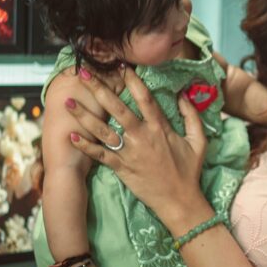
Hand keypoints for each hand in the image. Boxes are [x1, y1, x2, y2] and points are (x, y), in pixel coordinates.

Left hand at [67, 66, 208, 229]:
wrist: (179, 201)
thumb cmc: (189, 170)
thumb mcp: (198, 141)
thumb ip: (192, 116)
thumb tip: (183, 96)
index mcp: (159, 127)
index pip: (143, 97)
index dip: (131, 80)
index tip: (120, 66)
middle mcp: (141, 136)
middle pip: (116, 108)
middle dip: (99, 90)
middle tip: (84, 75)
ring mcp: (129, 152)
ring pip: (102, 130)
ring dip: (84, 116)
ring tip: (68, 103)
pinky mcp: (120, 168)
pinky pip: (99, 155)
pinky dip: (85, 146)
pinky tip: (71, 136)